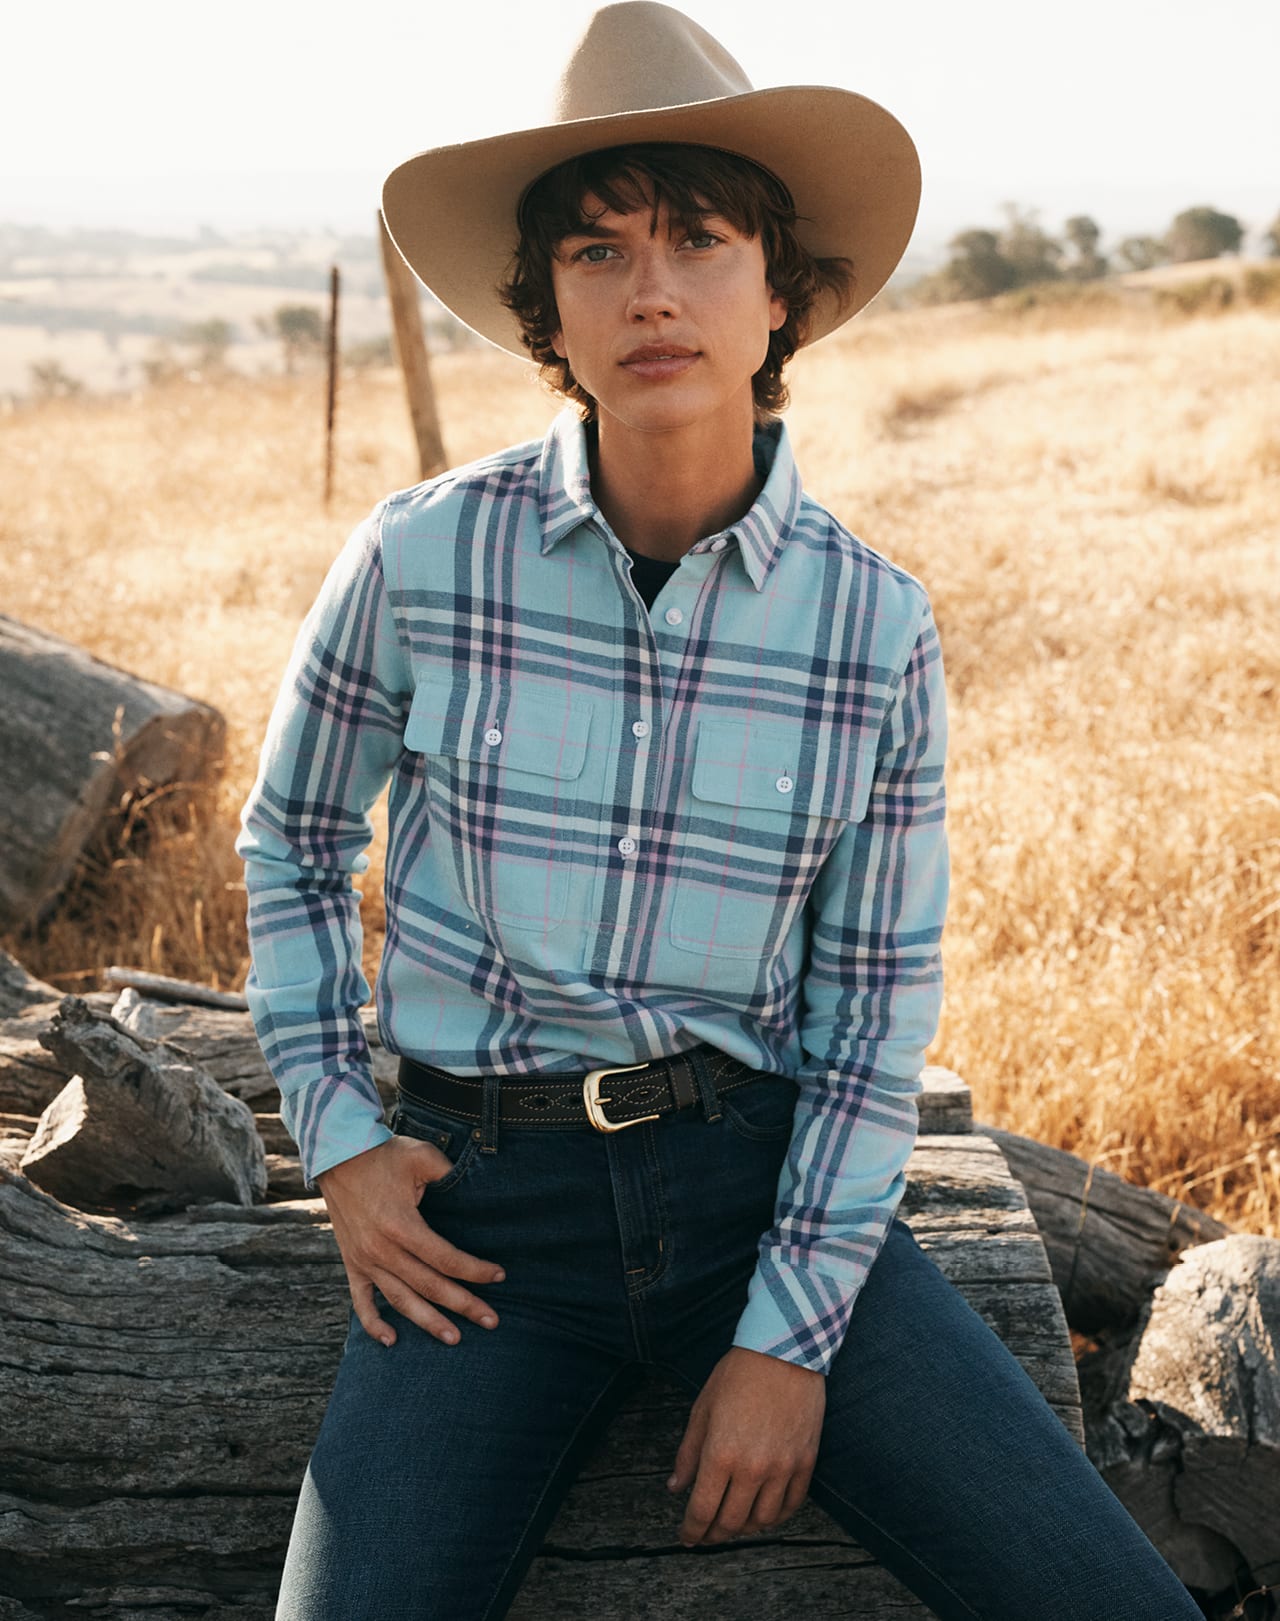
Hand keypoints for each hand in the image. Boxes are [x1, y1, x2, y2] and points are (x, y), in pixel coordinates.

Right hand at [316, 1137, 504, 1349]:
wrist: (337, 1156)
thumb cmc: (383, 1155)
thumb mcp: (421, 1156)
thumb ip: (449, 1173)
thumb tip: (478, 1188)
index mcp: (401, 1225)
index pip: (445, 1258)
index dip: (474, 1270)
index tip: (499, 1276)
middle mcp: (382, 1250)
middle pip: (429, 1286)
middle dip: (463, 1305)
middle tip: (491, 1321)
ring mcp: (364, 1260)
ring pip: (401, 1300)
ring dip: (428, 1322)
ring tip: (454, 1338)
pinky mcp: (352, 1263)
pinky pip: (362, 1302)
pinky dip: (374, 1324)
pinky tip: (392, 1341)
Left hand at [667, 1346, 824, 1545]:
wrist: (785, 1351)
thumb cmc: (738, 1375)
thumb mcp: (703, 1409)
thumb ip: (688, 1453)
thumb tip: (675, 1487)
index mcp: (720, 1454)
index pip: (702, 1510)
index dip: (692, 1531)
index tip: (686, 1538)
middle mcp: (752, 1468)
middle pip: (731, 1522)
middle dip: (713, 1535)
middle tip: (705, 1536)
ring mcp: (782, 1468)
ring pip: (762, 1520)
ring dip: (744, 1528)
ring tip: (733, 1523)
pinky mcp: (805, 1462)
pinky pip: (791, 1505)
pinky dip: (775, 1517)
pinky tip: (764, 1513)